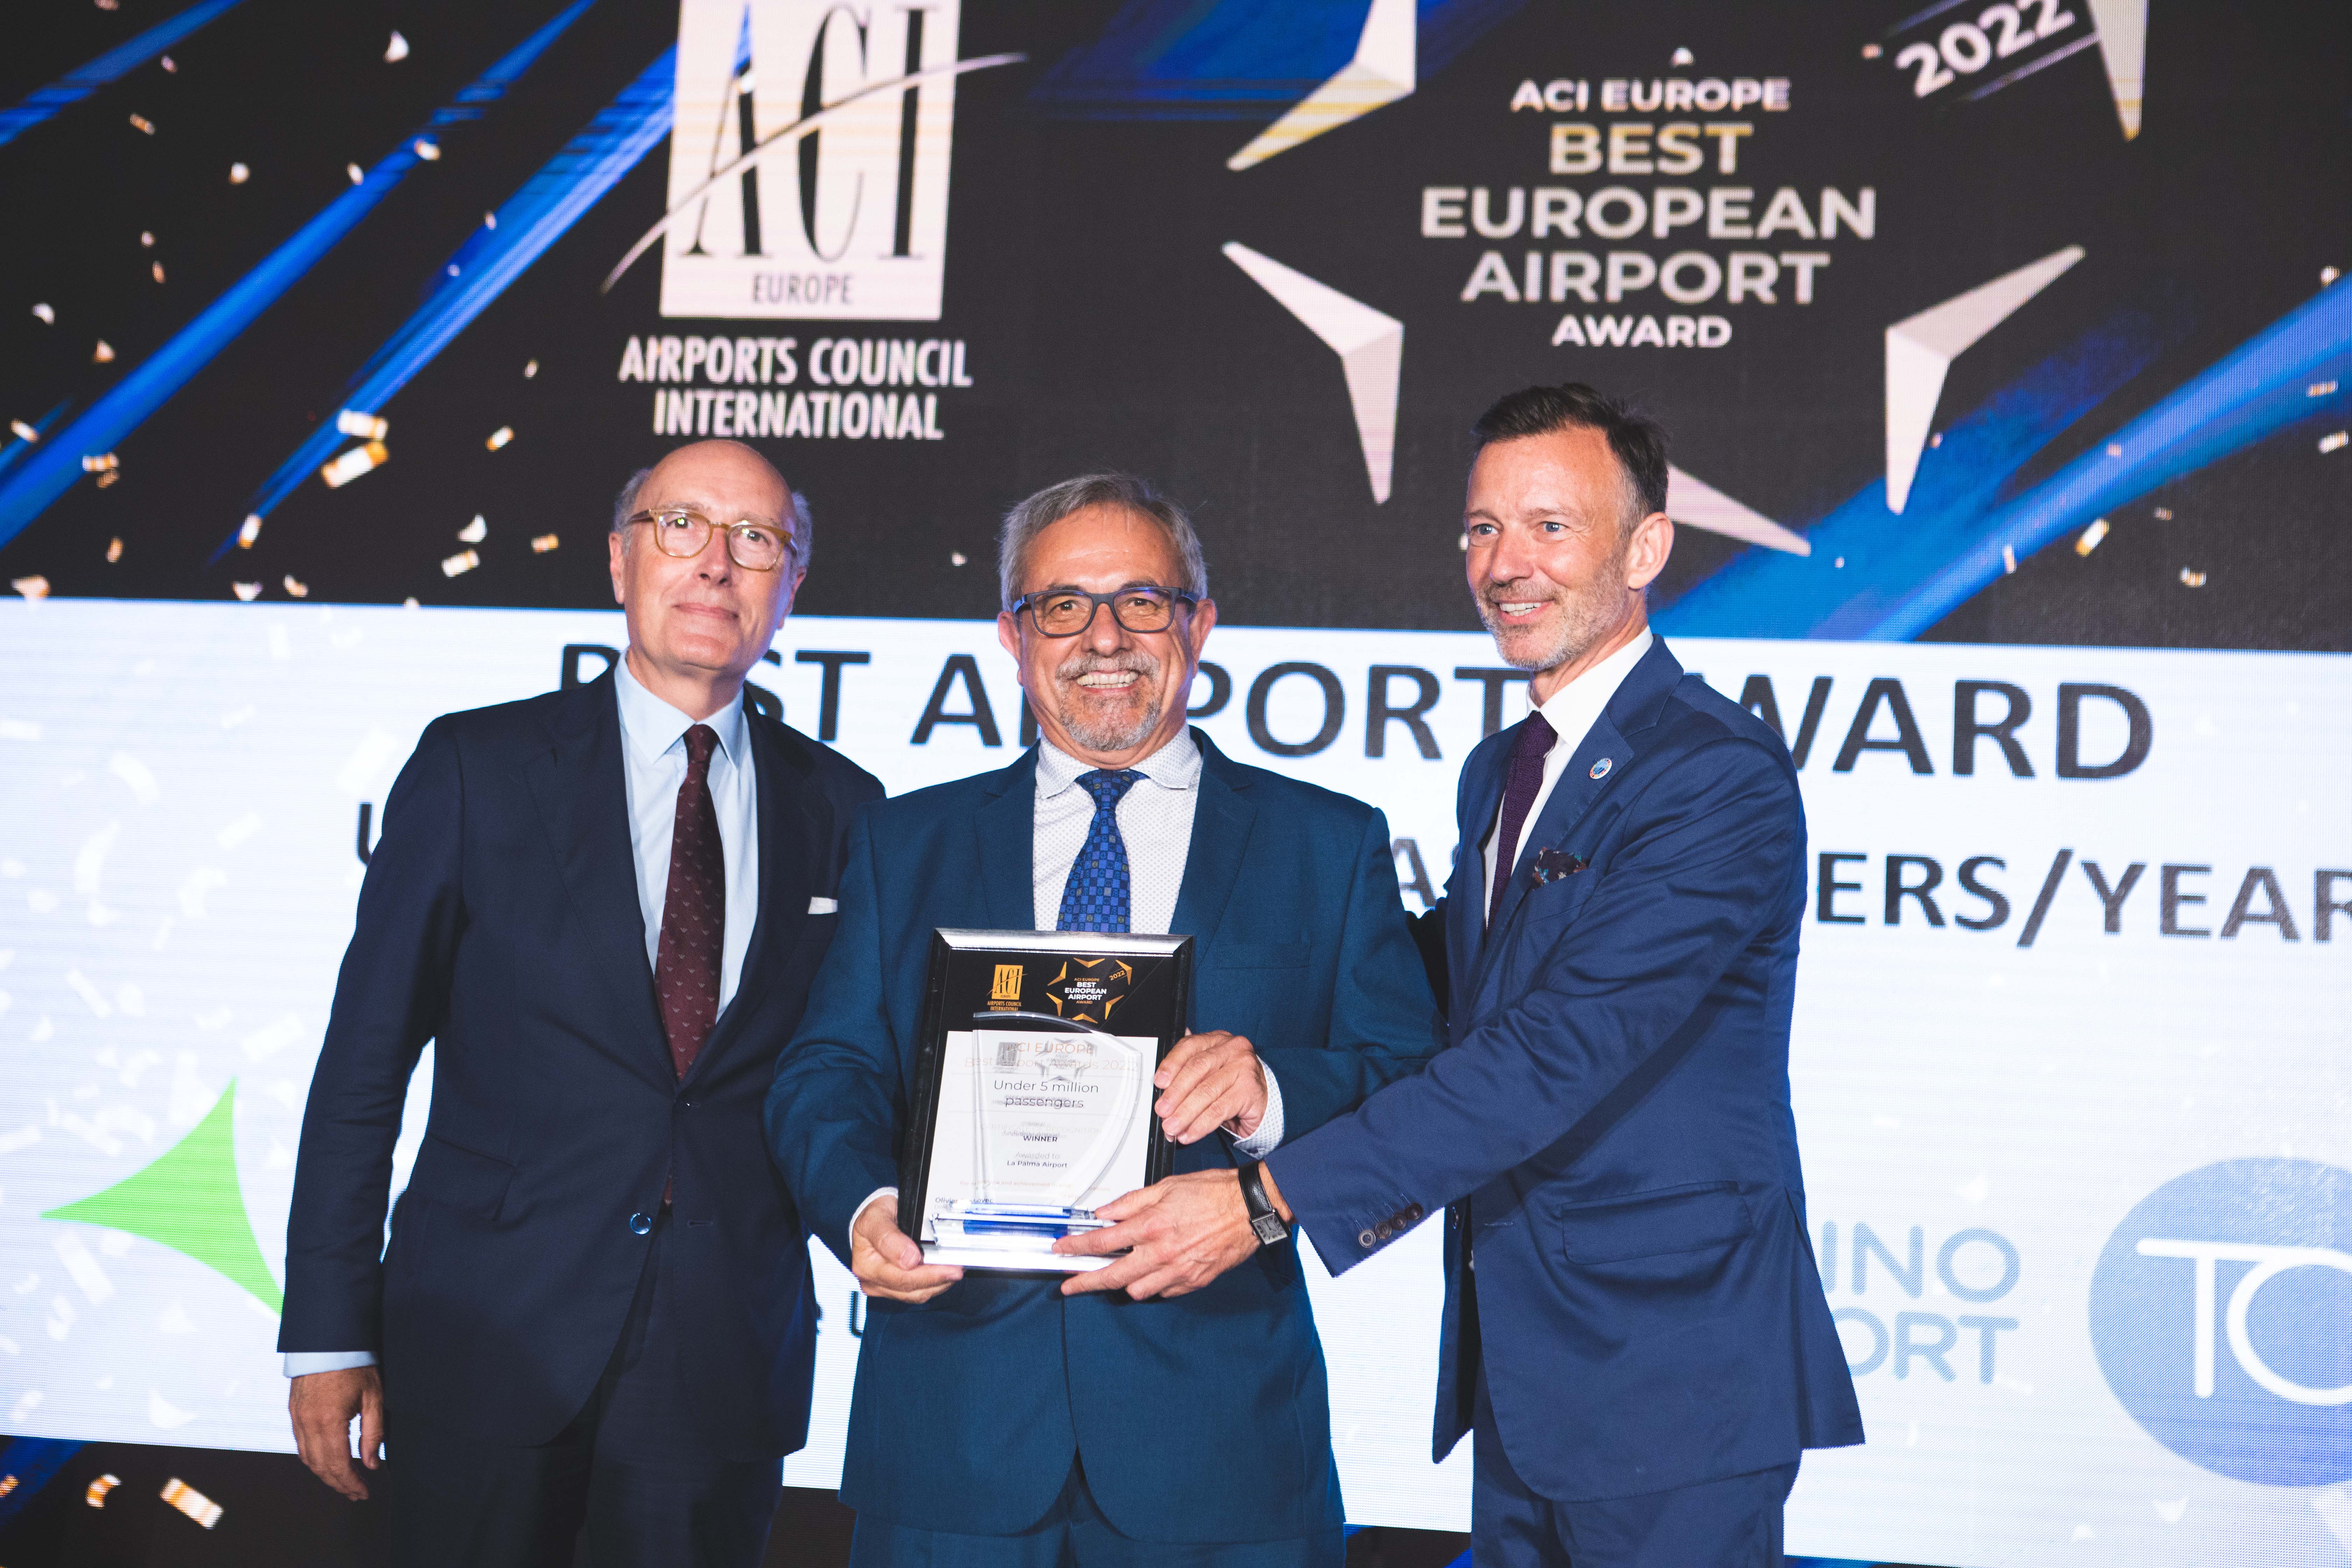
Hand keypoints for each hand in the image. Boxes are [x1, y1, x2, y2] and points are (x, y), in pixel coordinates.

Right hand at [289, 1365, 384, 1500]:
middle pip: (320, 1467)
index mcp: (329, 1422)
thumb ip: (373, 1433)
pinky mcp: (294, 1413)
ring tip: (344, 1482)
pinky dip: (314, 1459)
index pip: (338, 1465)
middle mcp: (307, 1424)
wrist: (328, 1340)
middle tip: (356, 1493)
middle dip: (339, 1484)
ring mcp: (297, 1419)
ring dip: (325, 1474)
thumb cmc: (355, 1365)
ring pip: (308, 1459)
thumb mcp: (373, 1397)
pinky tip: (328, 1462)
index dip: (351, 1483)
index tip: (364, 1493)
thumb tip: (372, 1464)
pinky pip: (301, 1445)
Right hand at [850, 1193, 962, 1303]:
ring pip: (915, 1294)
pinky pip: (917, 1293)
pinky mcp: (895, 1290)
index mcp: (865, 1264)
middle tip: (958, 1269)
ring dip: (938, 1284)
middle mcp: (872, 1280)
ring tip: (956, 1271)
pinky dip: (934, 1285)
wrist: (875, 1219)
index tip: (945, 1266)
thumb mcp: (877, 1217)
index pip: (897, 1275)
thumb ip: (888, 1236)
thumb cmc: (876, 1216)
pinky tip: (945, 1274)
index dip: (924, 1273)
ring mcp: (883, 1288)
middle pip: (908, 1287)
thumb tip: (909, 1259)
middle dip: (936, 1279)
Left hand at [1054, 1169, 1262, 1298]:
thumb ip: (1132, 1202)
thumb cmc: (1214, 1193)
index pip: (1102, 1242)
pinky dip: (1153, 1286)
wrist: (1250, 1208)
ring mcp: (1177, 1271)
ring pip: (1136, 1290)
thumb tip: (1105, 1212)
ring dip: (1122, 1284)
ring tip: (1117, 1275)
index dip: (1076, 1247)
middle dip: (1085, 1283)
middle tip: (1069, 1286)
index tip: (1062, 1250)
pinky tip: (1151, 1274)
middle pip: (1112, 1276)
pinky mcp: (1193, 1281)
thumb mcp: (1167, 1186)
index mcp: (1151, 1226)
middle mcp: (1161, 1252)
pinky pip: (1163, 1292)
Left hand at [1153, 1030, 1266, 1143]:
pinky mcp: (1250, 1090)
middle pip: (1197, 1068)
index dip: (1171, 1064)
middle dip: (1175, 1093)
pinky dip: (1201, 1125)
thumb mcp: (1208, 1073)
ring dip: (1185, 1113)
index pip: (1189, 1046)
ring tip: (1172, 1126)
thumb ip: (1187, 1075)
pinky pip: (1219, 1110)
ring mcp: (1243, 1068)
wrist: (1263, 1099)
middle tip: (1162, 1111)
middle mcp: (1232, 1049)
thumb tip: (1161, 1093)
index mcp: (1217, 1040)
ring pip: (1207, 1091)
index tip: (1158, 1082)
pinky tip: (1190, 1133)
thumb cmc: (1231, 1085)